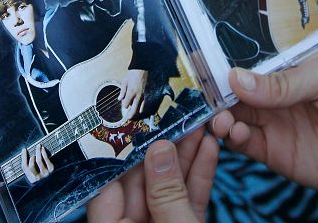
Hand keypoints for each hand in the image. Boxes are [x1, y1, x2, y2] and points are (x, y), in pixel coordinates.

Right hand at [21, 143, 53, 183]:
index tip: (24, 149)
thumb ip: (30, 166)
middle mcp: (37, 178)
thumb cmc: (43, 174)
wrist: (56, 179)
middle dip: (32, 155)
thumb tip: (24, 152)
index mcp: (31, 179)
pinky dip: (44, 153)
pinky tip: (43, 149)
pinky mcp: (51, 169)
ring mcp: (45, 174)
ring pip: (39, 161)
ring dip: (38, 151)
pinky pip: (46, 159)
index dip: (24, 157)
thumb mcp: (35, 173)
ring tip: (38, 146)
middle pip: (31, 165)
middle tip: (33, 149)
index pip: (25, 167)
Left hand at [87, 127, 218, 222]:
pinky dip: (198, 178)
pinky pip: (187, 201)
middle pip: (143, 181)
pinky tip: (209, 149)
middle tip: (175, 115)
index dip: (123, 152)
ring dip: (186, 156)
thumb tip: (160, 150)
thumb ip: (166, 195)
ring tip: (197, 123)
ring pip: (170, 188)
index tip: (138, 121)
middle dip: (163, 146)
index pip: (108, 186)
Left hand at [119, 69, 146, 117]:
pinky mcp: (145, 93)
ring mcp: (142, 95)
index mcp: (131, 93)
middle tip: (128, 118)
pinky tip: (140, 111)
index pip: (126, 104)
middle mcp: (137, 96)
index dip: (124, 105)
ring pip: (139, 107)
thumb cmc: (132, 75)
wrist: (141, 69)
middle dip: (130, 115)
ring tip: (132, 116)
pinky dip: (142, 108)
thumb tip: (119, 99)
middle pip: (133, 109)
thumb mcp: (124, 82)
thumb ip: (122, 92)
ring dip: (135, 112)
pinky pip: (144, 103)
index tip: (123, 103)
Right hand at [212, 51, 317, 198]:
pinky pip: (246, 145)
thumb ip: (282, 82)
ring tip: (222, 121)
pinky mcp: (277, 155)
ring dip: (221, 117)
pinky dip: (233, 140)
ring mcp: (275, 125)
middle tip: (204, 100)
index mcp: (286, 68)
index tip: (198, 68)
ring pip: (234, 118)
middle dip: (215, 94)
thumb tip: (236, 78)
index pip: (248, 64)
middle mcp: (276, 95)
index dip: (223, 66)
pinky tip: (235, 135)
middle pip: (234, 92)